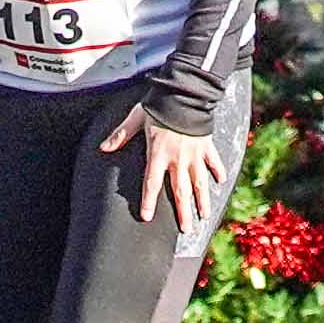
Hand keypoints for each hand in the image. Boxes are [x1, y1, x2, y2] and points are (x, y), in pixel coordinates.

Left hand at [103, 107, 232, 232]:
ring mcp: (195, 153)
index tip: (147, 216)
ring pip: (199, 182)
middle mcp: (178, 158)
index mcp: (159, 153)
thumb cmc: (160, 104)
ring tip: (204, 216)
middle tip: (185, 228)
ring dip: (202, 200)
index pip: (152, 183)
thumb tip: (104, 148)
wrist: (186, 93)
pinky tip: (219, 182)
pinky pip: (213, 161)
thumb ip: (121, 134)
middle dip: (183, 212)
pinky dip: (217, 171)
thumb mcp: (136, 117)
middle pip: (180, 190)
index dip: (149, 201)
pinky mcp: (206, 144)